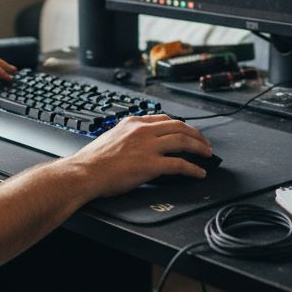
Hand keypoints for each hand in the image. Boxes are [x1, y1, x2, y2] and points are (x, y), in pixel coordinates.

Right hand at [65, 114, 211, 197]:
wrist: (84, 172)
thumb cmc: (92, 161)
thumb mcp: (111, 137)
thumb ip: (127, 137)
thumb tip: (136, 145)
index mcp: (133, 123)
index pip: (164, 119)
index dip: (180, 125)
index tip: (187, 131)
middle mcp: (142, 131)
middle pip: (179, 127)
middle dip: (196, 134)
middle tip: (204, 143)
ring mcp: (148, 147)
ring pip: (183, 141)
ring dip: (199, 148)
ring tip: (207, 155)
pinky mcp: (151, 165)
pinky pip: (179, 164)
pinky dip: (193, 168)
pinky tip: (199, 173)